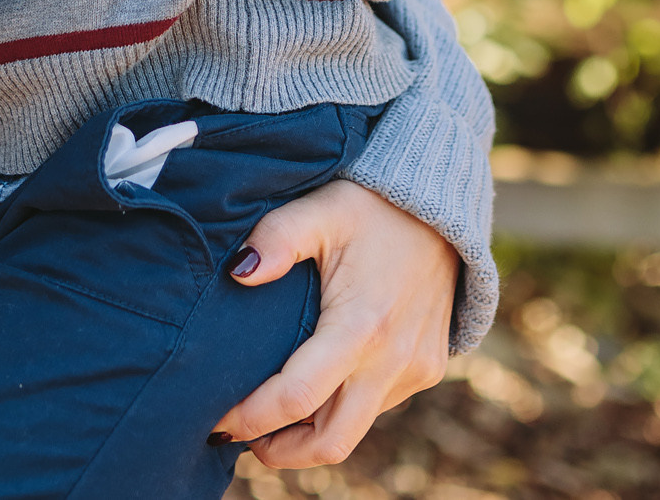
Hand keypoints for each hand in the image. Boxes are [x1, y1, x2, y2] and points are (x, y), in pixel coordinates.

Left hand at [209, 179, 456, 466]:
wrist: (443, 207)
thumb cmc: (373, 207)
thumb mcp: (320, 209)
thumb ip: (276, 237)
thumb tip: (239, 273)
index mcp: (361, 326)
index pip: (296, 399)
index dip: (250, 418)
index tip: (216, 418)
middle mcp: (393, 359)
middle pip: (330, 442)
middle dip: (281, 452)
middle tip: (241, 437)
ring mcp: (415, 369)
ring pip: (355, 428)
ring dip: (310, 433)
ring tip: (272, 414)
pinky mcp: (426, 369)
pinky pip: (376, 406)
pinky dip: (341, 408)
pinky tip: (316, 386)